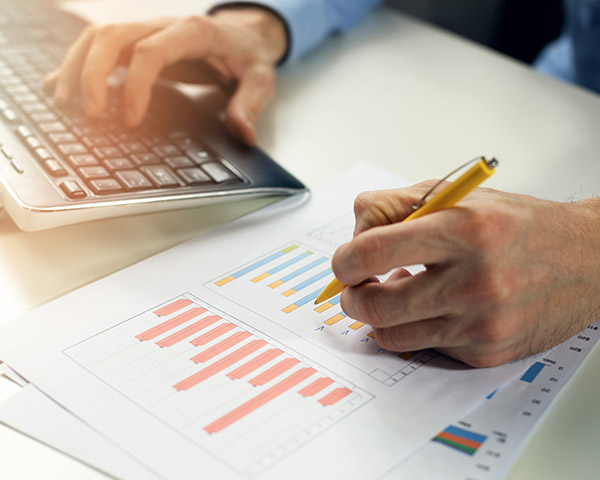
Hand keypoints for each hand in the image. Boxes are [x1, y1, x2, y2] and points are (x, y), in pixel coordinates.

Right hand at [43, 7, 287, 144]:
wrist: (244, 32)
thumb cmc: (248, 55)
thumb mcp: (261, 78)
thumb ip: (250, 104)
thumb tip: (243, 133)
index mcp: (194, 32)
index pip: (152, 52)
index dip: (136, 86)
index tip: (130, 120)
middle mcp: (162, 25)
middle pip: (113, 37)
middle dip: (94, 75)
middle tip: (92, 115)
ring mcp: (146, 30)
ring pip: (98, 37)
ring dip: (76, 68)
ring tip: (65, 104)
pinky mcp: (137, 41)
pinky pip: (99, 45)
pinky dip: (78, 64)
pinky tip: (61, 85)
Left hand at [333, 183, 599, 366]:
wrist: (587, 260)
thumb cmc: (517, 224)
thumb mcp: (457, 194)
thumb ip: (396, 205)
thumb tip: (354, 234)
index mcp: (461, 229)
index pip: (372, 251)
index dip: (345, 261)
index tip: (346, 262)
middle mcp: (473, 280)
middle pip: (374, 304)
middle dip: (351, 297)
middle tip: (356, 288)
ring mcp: (480, 322)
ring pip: (392, 335)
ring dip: (378, 317)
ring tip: (394, 295)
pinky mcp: (486, 352)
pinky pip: (424, 348)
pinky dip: (414, 330)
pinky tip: (429, 309)